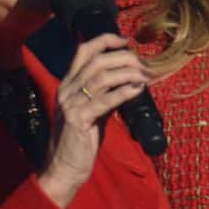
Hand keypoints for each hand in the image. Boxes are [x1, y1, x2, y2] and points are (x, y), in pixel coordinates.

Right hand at [36, 33, 147, 208]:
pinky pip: (105, 100)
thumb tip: (129, 81)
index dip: (105, 40)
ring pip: (102, 77)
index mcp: (68, 84)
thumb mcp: (92, 111)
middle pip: (97, 60)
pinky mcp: (78, 120)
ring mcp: (71, 104)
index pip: (83, 51)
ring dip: (128, 73)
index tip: (125, 40)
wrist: (64, 169)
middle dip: (124, 58)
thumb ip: (104, 95)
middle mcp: (67, 90)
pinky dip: (124, 92)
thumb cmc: (80, 141)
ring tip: (145, 76)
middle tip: (143, 65)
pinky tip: (138, 89)